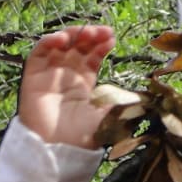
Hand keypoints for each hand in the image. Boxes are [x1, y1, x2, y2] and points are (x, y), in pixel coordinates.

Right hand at [18, 25, 115, 148]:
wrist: (57, 149)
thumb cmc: (82, 138)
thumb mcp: (109, 118)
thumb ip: (124, 105)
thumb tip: (149, 100)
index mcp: (85, 84)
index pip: (92, 56)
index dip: (101, 45)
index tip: (112, 38)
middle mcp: (67, 75)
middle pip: (78, 46)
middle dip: (90, 35)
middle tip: (102, 32)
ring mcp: (50, 74)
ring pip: (60, 45)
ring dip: (73, 34)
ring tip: (86, 33)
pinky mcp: (33, 75)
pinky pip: (39, 52)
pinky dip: (49, 42)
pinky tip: (63, 39)